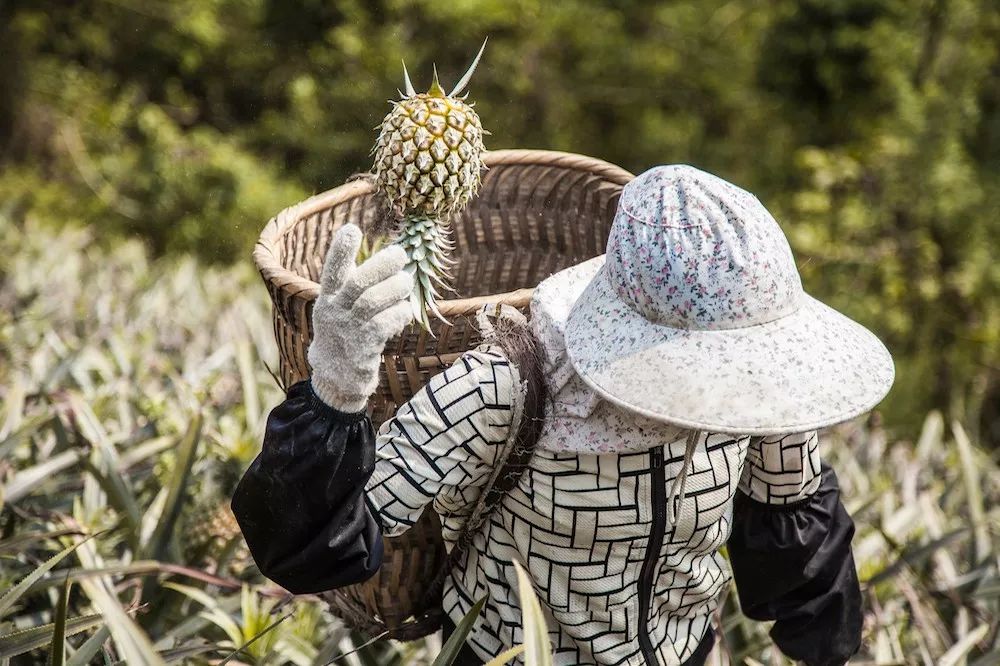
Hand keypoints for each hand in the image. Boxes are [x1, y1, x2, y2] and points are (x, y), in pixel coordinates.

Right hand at [307, 224, 413, 411]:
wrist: (337, 377)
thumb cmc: (345, 332)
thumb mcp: (339, 306)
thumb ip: (353, 282)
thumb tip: (387, 255)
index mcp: (328, 298)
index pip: (332, 271)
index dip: (341, 251)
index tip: (352, 229)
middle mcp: (335, 313)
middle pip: (357, 283)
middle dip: (381, 265)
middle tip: (401, 253)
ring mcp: (348, 331)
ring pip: (372, 302)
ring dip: (395, 288)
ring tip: (406, 282)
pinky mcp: (362, 349)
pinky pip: (383, 325)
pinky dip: (399, 314)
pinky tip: (405, 311)